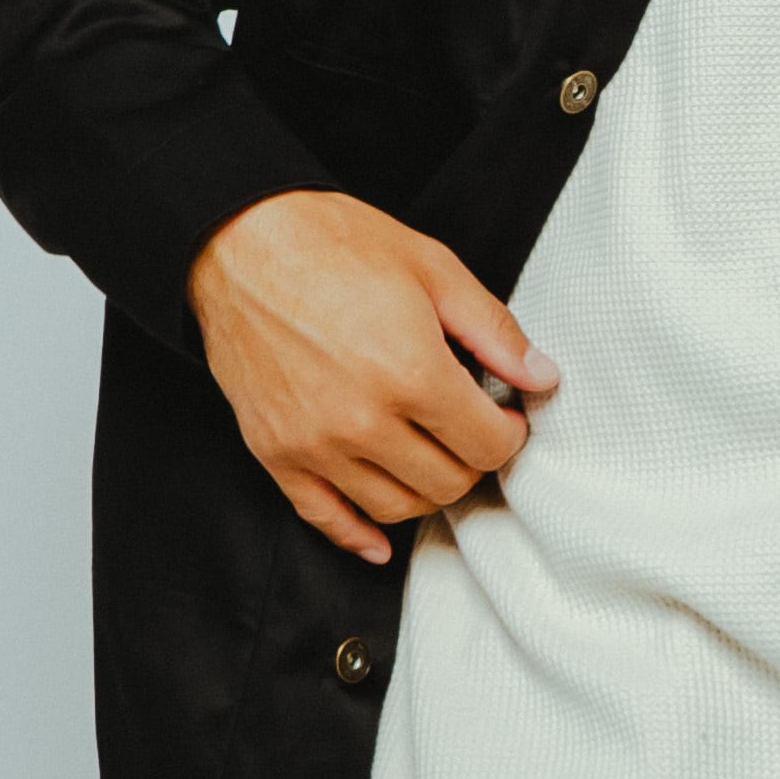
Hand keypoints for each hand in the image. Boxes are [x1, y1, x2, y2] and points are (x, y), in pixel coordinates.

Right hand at [186, 189, 558, 564]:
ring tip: (428, 453)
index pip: (488, 446)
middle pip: (448, 484)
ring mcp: (315, 444)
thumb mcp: (433, 268)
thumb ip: (494, 331)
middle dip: (471, 460)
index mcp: (410, 372)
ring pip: (396, 508)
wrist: (238, 242)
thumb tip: (541, 378)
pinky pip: (325, 518)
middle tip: (468, 429)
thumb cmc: (333, 244)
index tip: (504, 415)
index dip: (509, 433)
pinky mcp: (275, 453)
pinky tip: (380, 537)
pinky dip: (359, 535)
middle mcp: (362, 420)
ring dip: (424, 489)